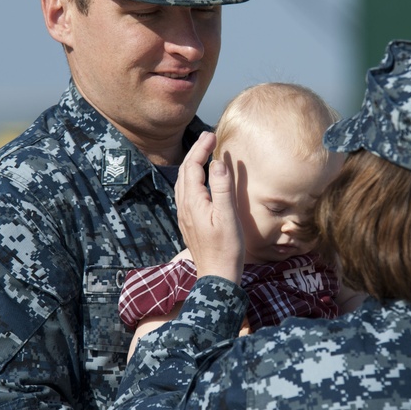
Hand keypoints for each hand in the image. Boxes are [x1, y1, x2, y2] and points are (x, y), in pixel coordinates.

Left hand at [175, 131, 243, 282]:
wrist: (217, 274)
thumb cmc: (226, 247)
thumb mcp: (228, 216)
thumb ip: (222, 187)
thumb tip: (218, 163)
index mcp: (193, 201)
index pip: (193, 166)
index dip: (201, 148)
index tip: (212, 135)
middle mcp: (184, 206)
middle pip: (185, 171)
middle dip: (195, 152)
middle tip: (208, 138)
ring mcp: (184, 214)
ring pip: (182, 182)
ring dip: (191, 164)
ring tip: (203, 153)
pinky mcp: (188, 222)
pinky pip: (185, 192)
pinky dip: (191, 178)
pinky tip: (199, 180)